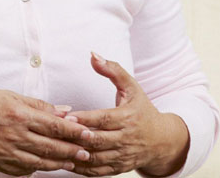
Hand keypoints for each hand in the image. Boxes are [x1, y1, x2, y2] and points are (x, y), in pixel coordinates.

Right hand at [0, 86, 92, 175]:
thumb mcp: (8, 96)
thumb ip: (38, 105)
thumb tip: (63, 111)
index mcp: (18, 114)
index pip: (55, 126)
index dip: (75, 131)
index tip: (88, 133)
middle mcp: (14, 135)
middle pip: (52, 146)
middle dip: (72, 150)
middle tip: (86, 152)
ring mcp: (7, 152)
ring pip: (41, 162)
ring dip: (59, 162)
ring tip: (71, 162)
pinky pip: (24, 170)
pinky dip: (36, 168)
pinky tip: (44, 165)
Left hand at [66, 53, 189, 176]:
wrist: (163, 141)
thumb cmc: (142, 111)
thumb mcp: (132, 88)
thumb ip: (113, 71)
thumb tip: (93, 54)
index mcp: (128, 118)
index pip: (105, 119)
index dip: (86, 119)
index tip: (68, 116)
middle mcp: (126, 139)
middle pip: (99, 140)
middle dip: (78, 138)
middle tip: (57, 133)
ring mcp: (123, 155)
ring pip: (97, 158)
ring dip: (76, 155)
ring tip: (56, 149)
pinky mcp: (119, 167)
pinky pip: (99, 171)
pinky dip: (82, 169)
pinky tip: (65, 163)